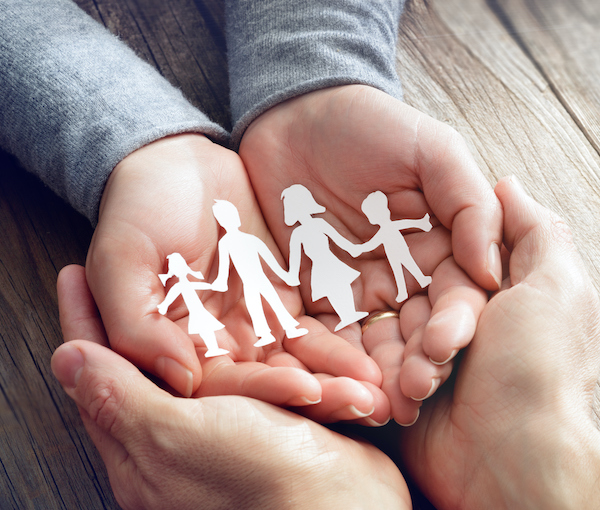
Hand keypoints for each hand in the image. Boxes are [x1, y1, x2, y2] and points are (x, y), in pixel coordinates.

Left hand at [51, 268, 410, 509]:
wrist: (346, 503)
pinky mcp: (265, 412)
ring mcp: (224, 422)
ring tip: (184, 270)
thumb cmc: (260, 478)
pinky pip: (249, 364)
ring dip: (199, 316)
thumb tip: (68, 360)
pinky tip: (242, 308)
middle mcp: (179, 435)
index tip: (73, 276)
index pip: (99, 376)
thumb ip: (120, 396)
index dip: (84, 322)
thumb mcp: (175, 436)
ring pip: (204, 355)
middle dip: (139, 311)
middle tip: (127, 265)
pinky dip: (242, 338)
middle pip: (147, 361)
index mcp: (143, 448)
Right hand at [84, 133, 386, 422]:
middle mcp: (217, 346)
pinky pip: (314, 332)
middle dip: (318, 396)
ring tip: (380, 391)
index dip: (264, 391)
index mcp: (175, 345)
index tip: (309, 391)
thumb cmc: (137, 208)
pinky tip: (372, 359)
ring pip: (298, 364)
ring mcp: (253, 325)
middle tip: (367, 406)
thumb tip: (180, 381)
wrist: (174, 165)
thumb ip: (137, 324)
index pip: (221, 387)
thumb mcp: (121, 260)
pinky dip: (341, 348)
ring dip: (339, 380)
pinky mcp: (281, 303)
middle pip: (268, 384)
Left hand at [239, 85, 497, 420]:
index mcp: (441, 246)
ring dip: (378, 375)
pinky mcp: (315, 292)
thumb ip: (469, 204)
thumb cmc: (371, 126)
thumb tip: (490, 271)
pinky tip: (332, 381)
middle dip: (419, 364)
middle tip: (410, 394)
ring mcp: (361, 287)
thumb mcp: (433, 150)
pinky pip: (326, 332)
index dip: (454, 326)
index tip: (441, 350)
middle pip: (420, 330)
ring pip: (377, 341)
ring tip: (377, 404)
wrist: (297, 116)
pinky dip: (331, 358)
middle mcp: (406, 275)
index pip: (459, 297)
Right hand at [400, 177, 599, 507]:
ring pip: (393, 335)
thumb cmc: (539, 372)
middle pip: (417, 301)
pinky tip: (403, 397)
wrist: (514, 463)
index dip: (445, 283)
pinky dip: (387, 380)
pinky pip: (377, 368)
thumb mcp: (554, 288)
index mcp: (496, 298)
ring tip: (424, 383)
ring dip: (404, 358)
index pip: (449, 268)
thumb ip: (532, 232)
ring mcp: (432, 360)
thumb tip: (507, 184)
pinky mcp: (404, 389)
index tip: (445, 302)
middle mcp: (463, 326)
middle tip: (442, 351)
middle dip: (424, 328)